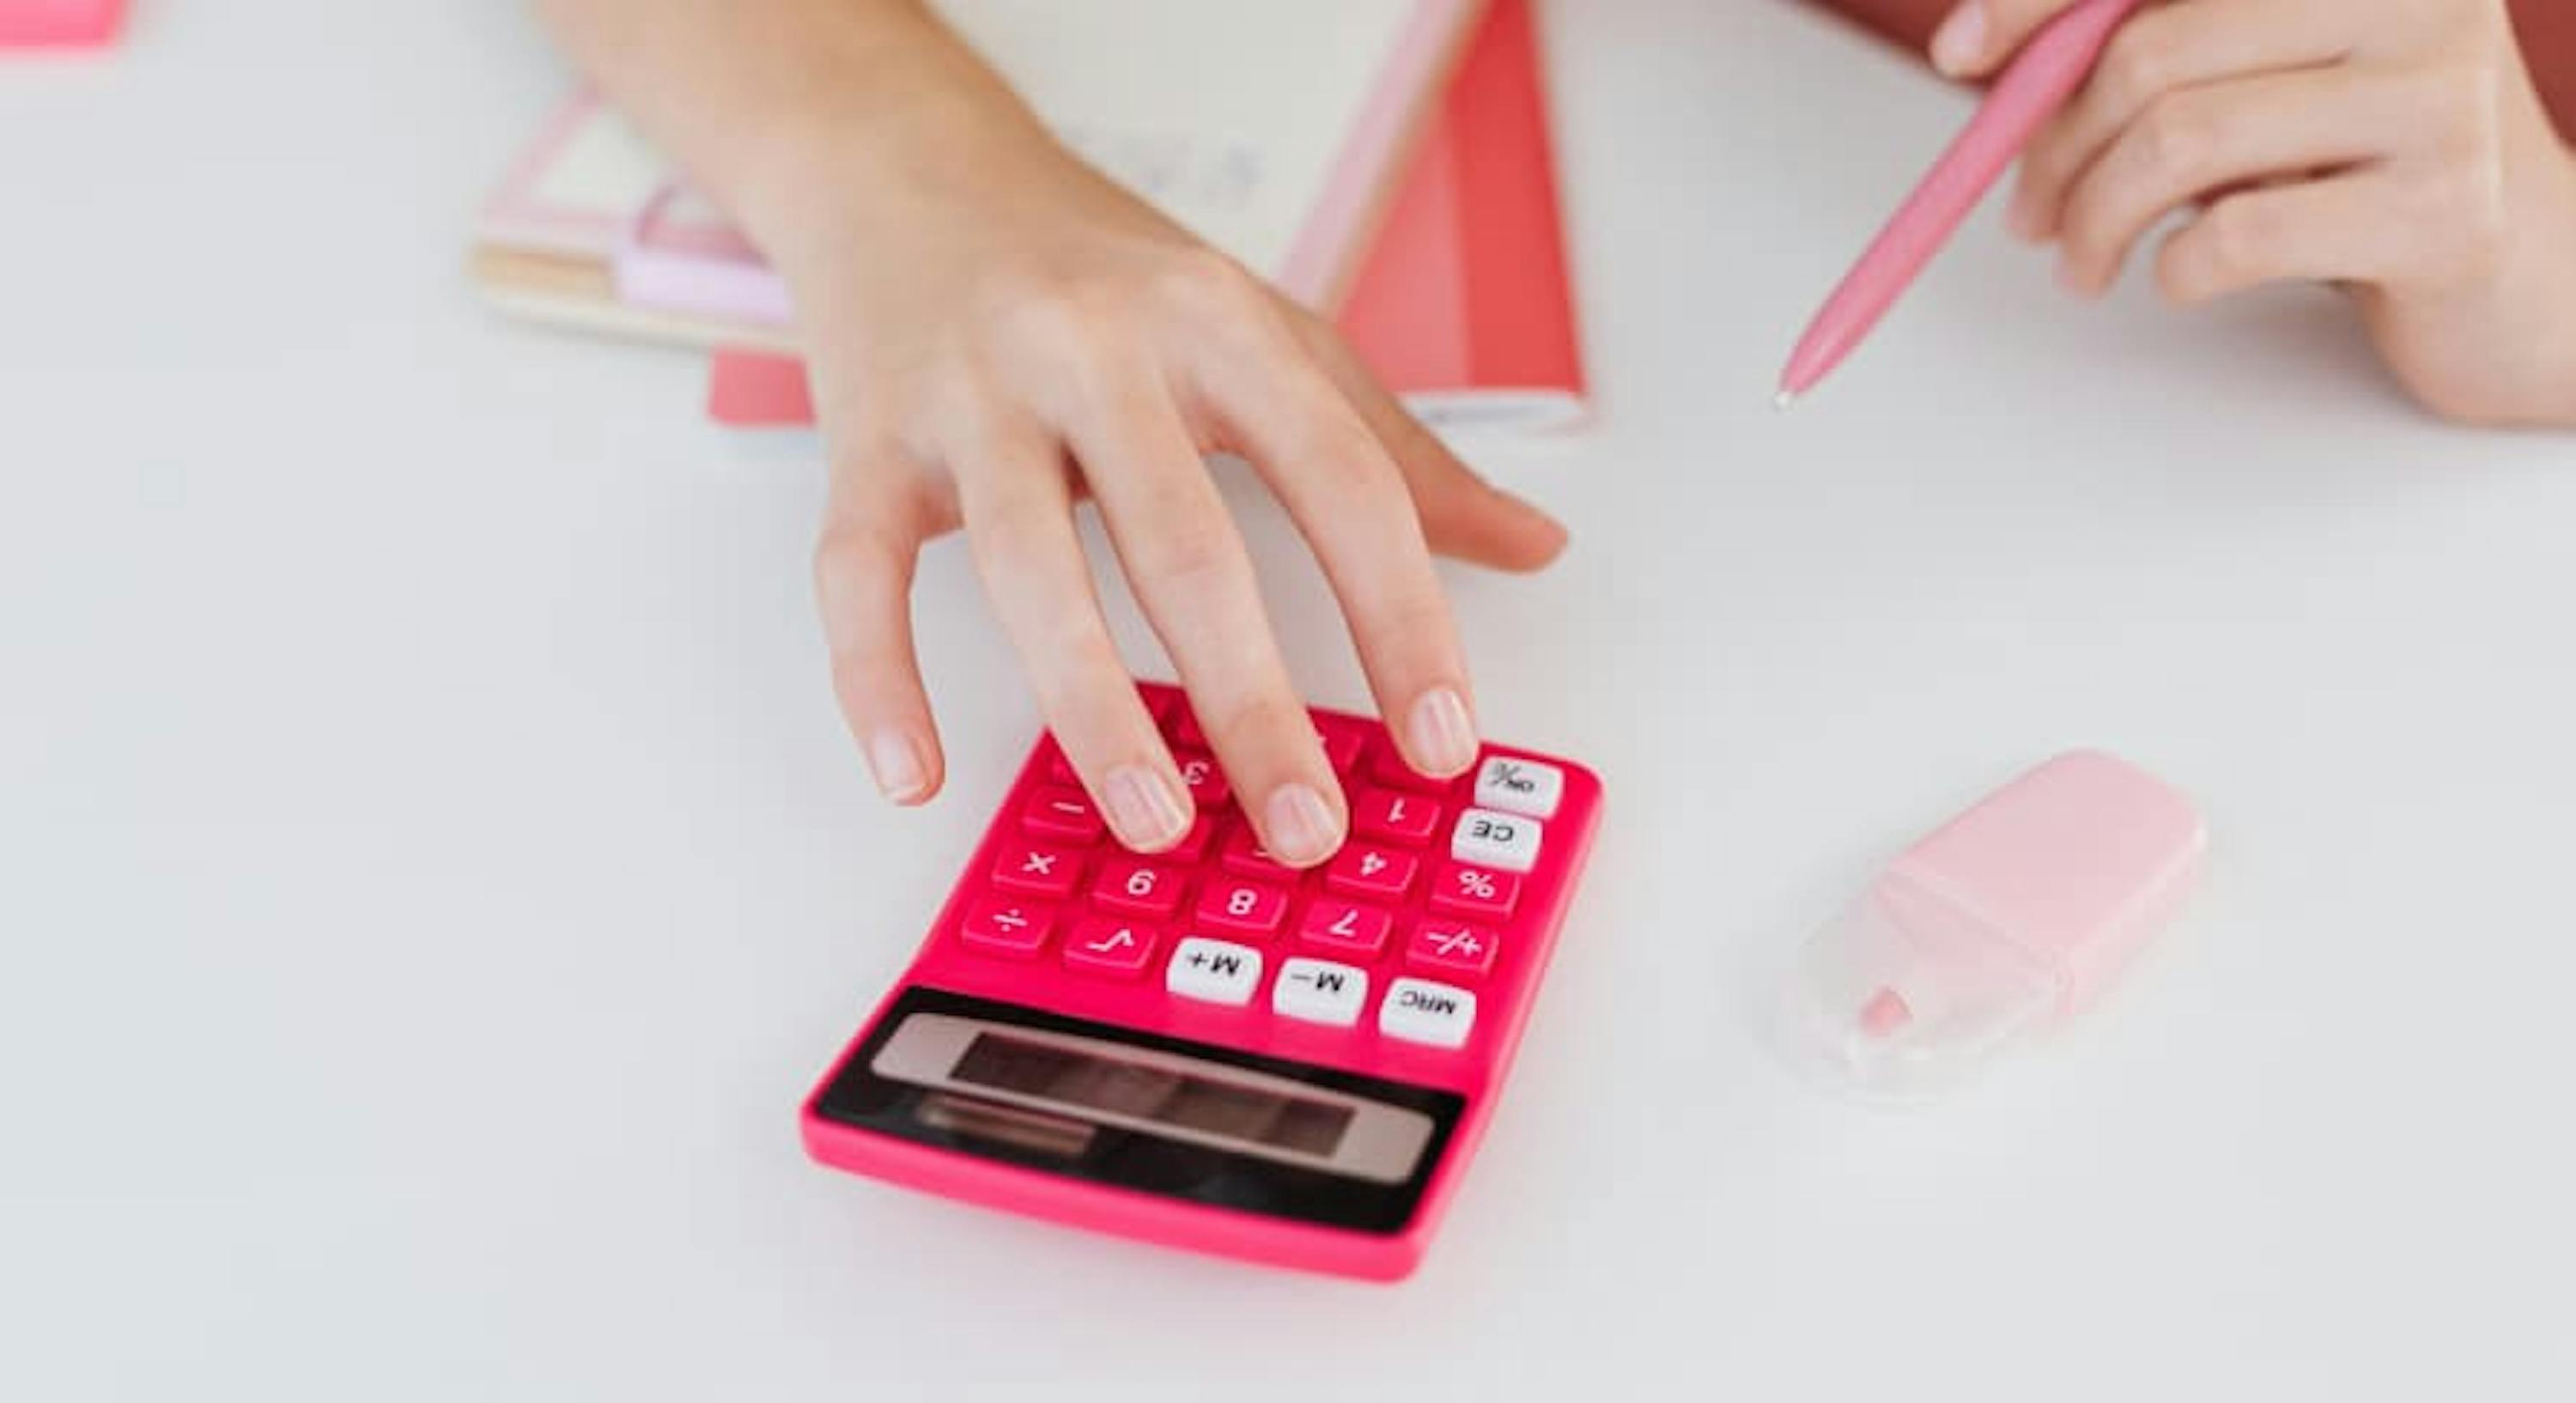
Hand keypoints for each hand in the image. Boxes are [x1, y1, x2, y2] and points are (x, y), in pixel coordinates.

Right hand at [768, 101, 1565, 863]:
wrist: (908, 167)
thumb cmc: (1099, 269)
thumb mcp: (1266, 331)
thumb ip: (1394, 452)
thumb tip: (1531, 547)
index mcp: (1216, 326)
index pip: (1340, 482)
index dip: (1401, 619)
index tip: (1441, 741)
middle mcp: (1094, 352)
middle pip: (1186, 544)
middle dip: (1253, 702)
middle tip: (1305, 827)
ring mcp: (972, 398)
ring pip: (1028, 569)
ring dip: (1094, 712)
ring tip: (1156, 822)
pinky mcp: (867, 444)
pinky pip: (859, 575)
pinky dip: (877, 680)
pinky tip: (914, 774)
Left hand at [1931, 0, 2575, 426]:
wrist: (2516, 272)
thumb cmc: (2352, 165)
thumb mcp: (2246, 79)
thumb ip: (2138, 47)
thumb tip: (1973, 48)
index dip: (2042, 0)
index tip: (1959, 54)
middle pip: (2152, 53)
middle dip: (2057, 148)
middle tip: (2030, 216)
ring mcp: (2445, 92)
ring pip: (2184, 144)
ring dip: (2097, 221)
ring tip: (2085, 263)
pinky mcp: (2448, 206)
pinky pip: (2242, 236)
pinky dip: (2177, 270)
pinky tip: (2183, 276)